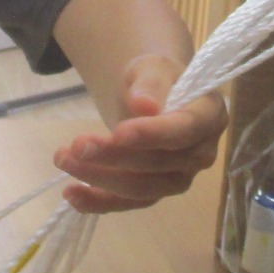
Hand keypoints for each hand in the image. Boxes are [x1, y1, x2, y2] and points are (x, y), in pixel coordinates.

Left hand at [51, 54, 225, 212]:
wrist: (150, 98)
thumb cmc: (156, 81)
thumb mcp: (152, 68)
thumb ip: (150, 84)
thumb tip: (143, 105)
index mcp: (210, 116)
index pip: (184, 129)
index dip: (152, 134)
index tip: (118, 132)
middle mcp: (201, 154)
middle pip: (158, 162)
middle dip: (114, 156)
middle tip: (77, 145)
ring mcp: (179, 178)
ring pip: (141, 188)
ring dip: (100, 178)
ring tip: (63, 159)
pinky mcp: (156, 193)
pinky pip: (128, 204)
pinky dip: (98, 202)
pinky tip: (72, 194)